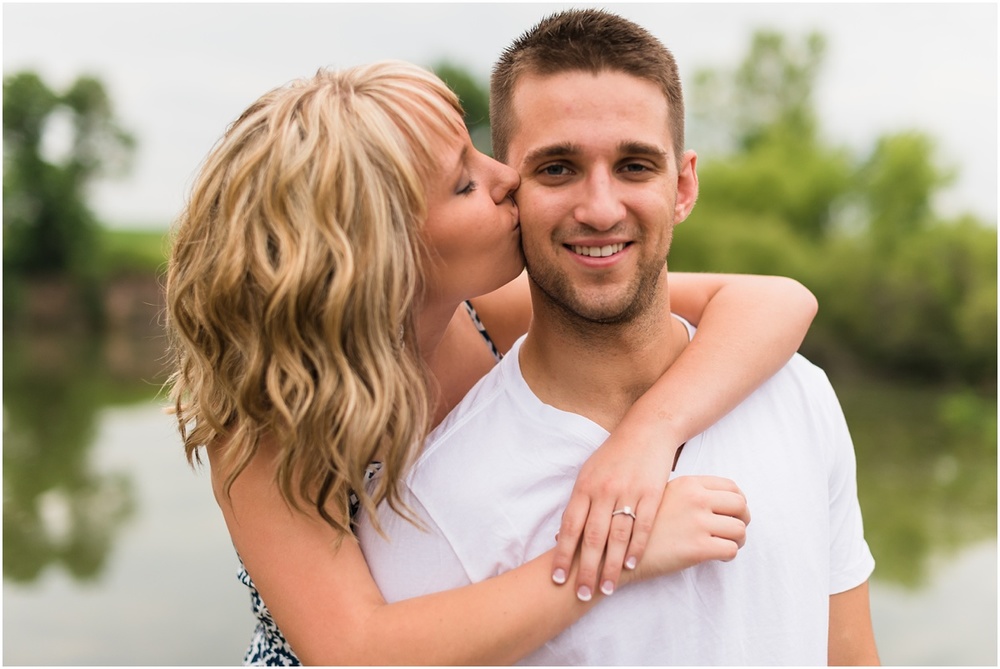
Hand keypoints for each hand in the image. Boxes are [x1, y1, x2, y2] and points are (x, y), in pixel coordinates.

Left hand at [551, 434, 674, 600]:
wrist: (647, 430)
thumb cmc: (614, 455)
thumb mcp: (589, 473)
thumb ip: (578, 503)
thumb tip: (561, 536)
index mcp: (585, 486)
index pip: (570, 526)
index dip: (563, 554)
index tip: (558, 578)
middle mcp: (604, 490)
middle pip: (592, 537)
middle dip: (586, 568)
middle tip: (582, 594)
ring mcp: (628, 492)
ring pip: (617, 536)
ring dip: (611, 565)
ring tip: (608, 588)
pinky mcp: (652, 493)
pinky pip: (643, 525)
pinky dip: (636, 547)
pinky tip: (631, 565)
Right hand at [624, 475, 749, 584]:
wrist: (615, 547)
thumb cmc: (636, 522)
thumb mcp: (659, 494)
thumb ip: (685, 493)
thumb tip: (710, 499)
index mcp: (688, 484)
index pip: (731, 487)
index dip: (738, 501)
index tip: (734, 512)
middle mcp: (696, 499)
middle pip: (741, 506)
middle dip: (743, 519)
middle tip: (735, 530)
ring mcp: (697, 523)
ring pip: (740, 530)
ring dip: (738, 540)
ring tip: (726, 545)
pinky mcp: (697, 548)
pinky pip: (731, 550)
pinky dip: (729, 554)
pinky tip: (716, 557)